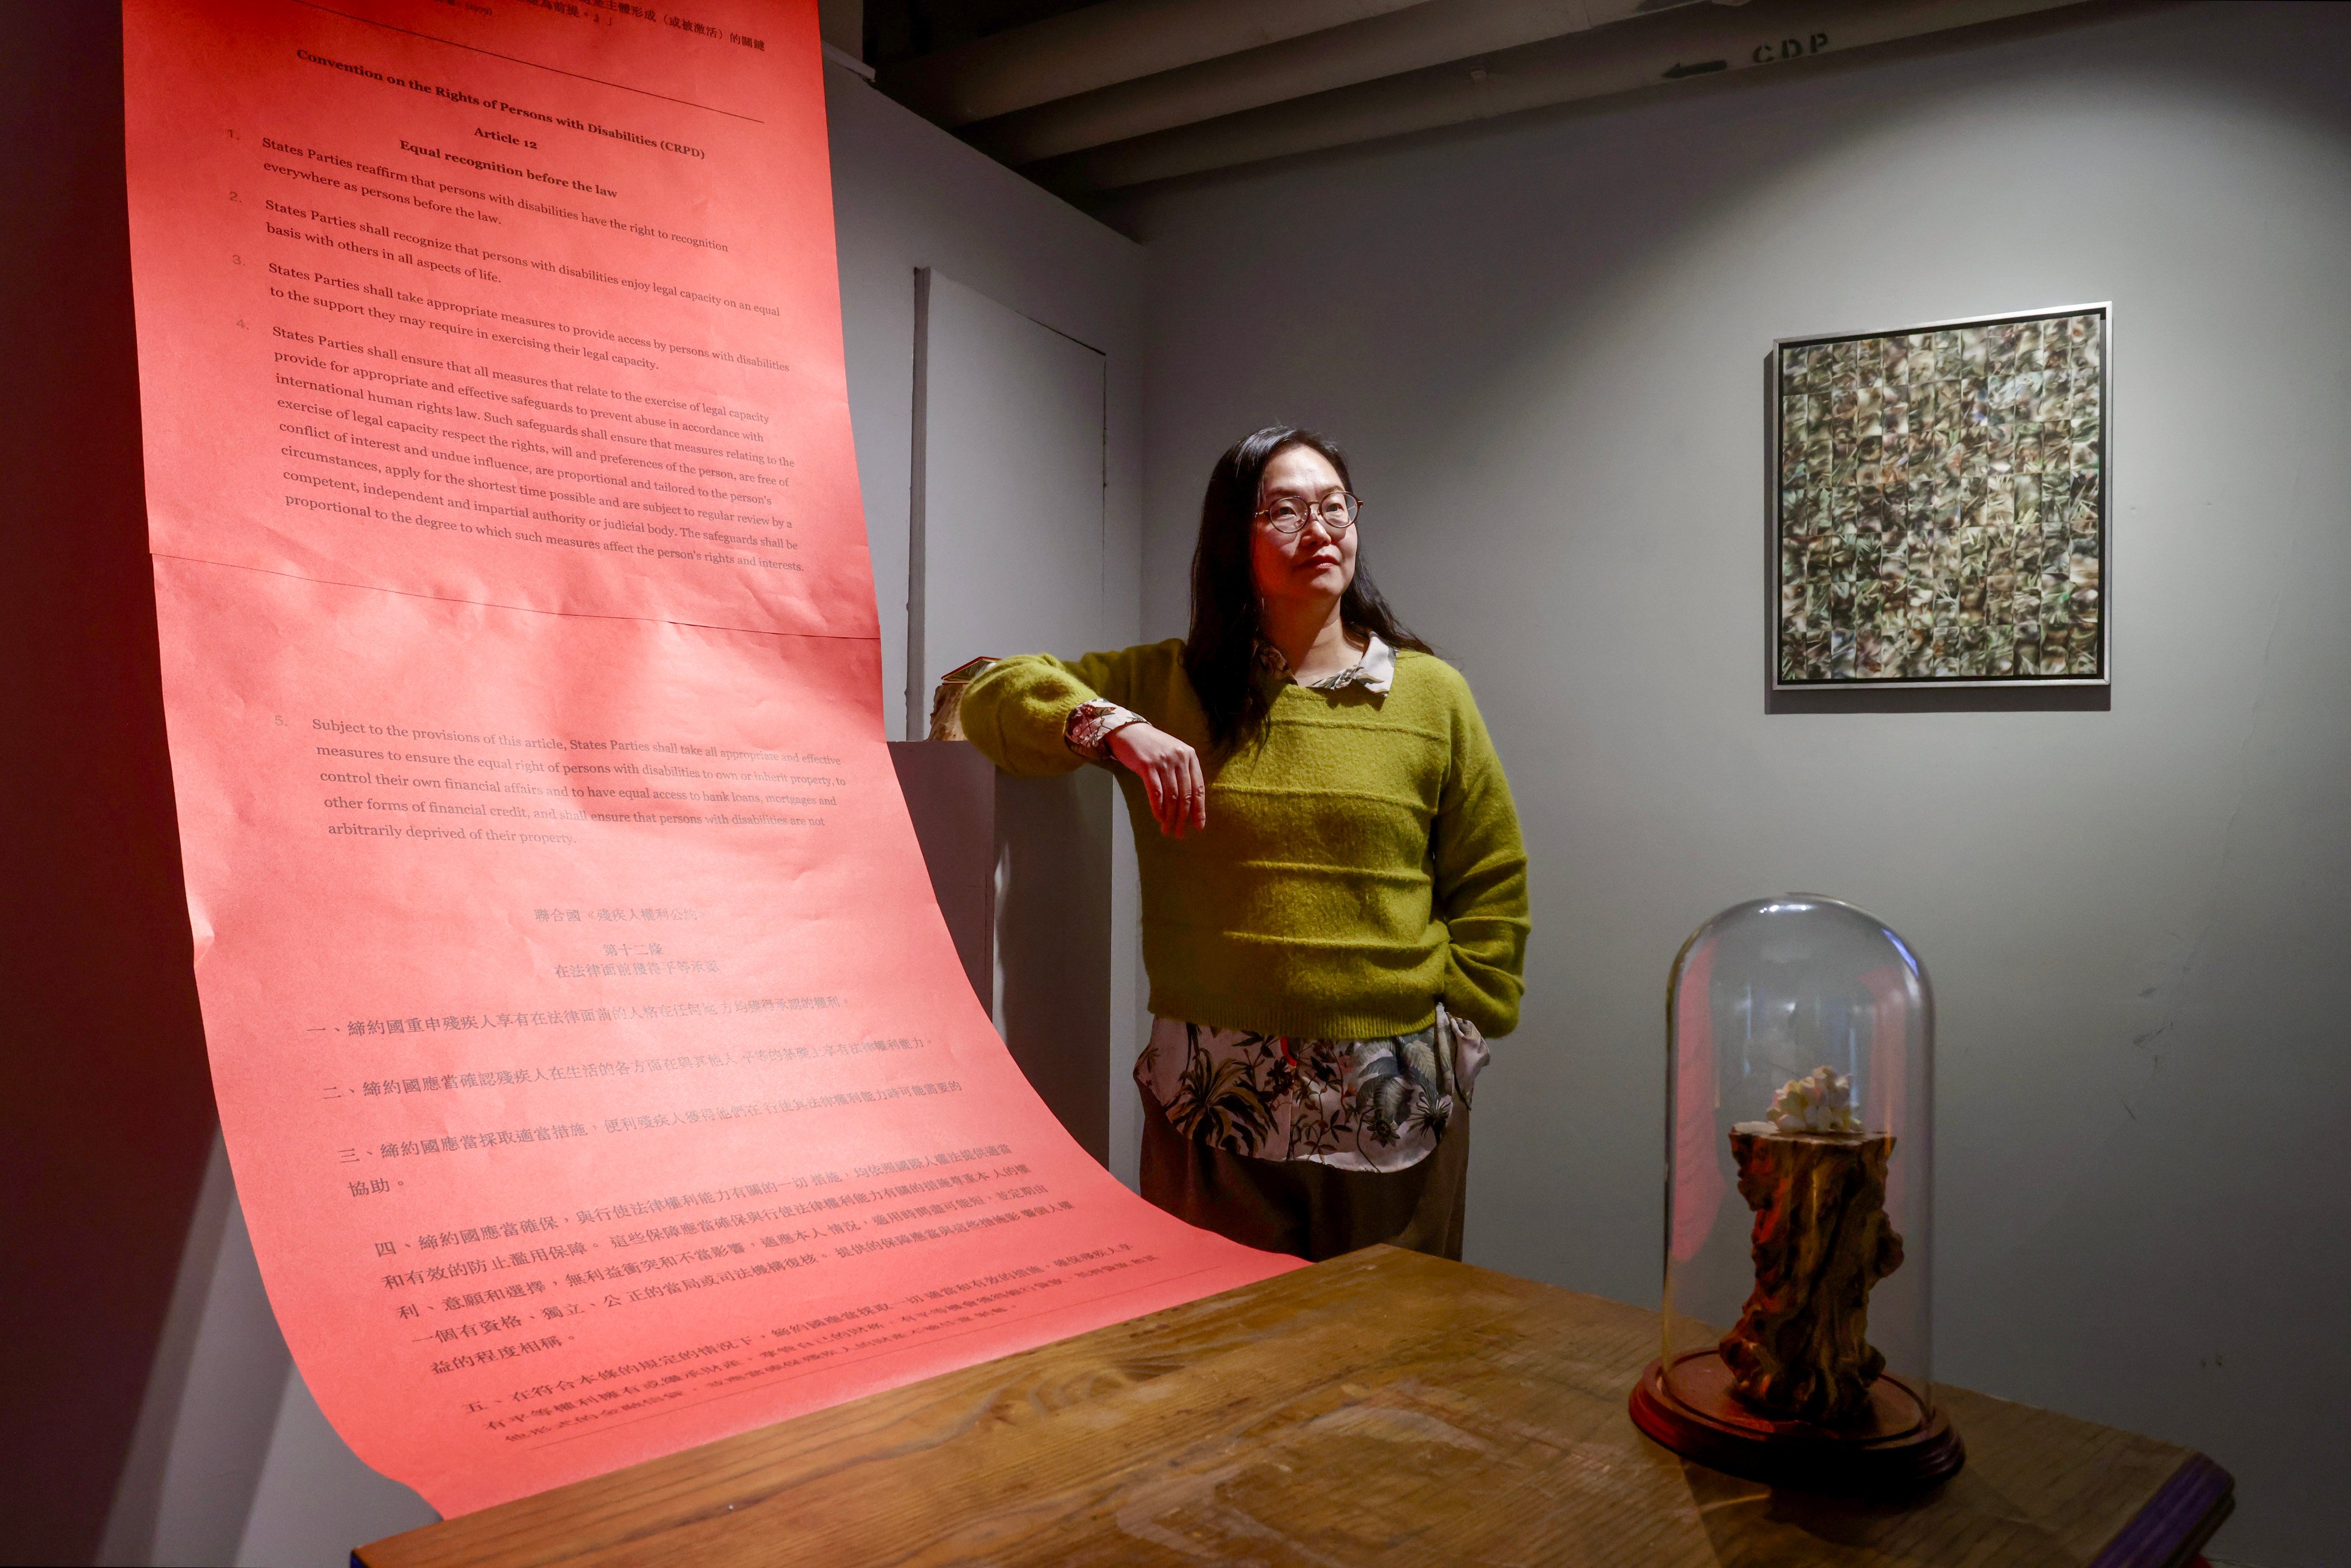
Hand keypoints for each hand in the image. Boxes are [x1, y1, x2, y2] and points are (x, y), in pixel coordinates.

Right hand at [1107, 722, 1206, 836]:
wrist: (1128, 731)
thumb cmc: (1152, 746)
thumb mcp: (1173, 754)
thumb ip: (1183, 773)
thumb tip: (1189, 804)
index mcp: (1190, 756)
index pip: (1198, 787)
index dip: (1199, 809)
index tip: (1198, 826)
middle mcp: (1179, 758)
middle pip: (1185, 795)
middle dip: (1183, 817)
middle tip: (1179, 833)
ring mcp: (1163, 761)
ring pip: (1171, 796)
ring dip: (1170, 816)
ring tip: (1167, 829)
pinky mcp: (1147, 765)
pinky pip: (1155, 792)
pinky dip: (1157, 807)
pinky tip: (1158, 817)